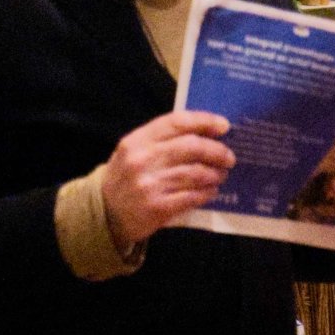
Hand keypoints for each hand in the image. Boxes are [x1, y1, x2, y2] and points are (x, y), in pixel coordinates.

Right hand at [101, 110, 236, 248]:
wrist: (105, 214)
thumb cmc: (126, 177)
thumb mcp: (134, 151)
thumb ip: (162, 139)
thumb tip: (205, 131)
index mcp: (137, 140)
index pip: (177, 122)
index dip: (204, 121)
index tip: (224, 126)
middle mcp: (142, 160)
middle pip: (192, 147)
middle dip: (217, 151)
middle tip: (229, 157)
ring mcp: (149, 184)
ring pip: (196, 173)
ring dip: (215, 174)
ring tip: (221, 175)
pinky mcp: (157, 207)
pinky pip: (192, 196)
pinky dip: (206, 193)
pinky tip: (211, 191)